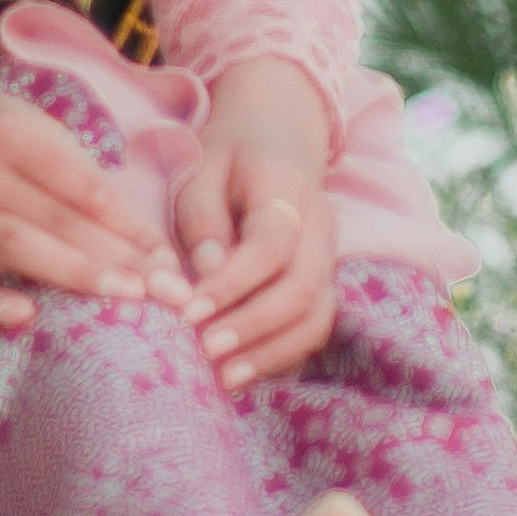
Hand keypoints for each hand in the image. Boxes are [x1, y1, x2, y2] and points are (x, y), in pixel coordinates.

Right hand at [0, 23, 187, 336]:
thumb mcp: (14, 124)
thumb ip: (67, 170)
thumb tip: (137, 234)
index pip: (75, 178)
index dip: (126, 219)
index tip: (168, 255)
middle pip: (50, 214)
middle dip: (116, 255)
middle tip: (169, 292)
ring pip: (9, 244)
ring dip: (73, 273)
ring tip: (128, 299)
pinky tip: (26, 318)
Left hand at [169, 62, 342, 394]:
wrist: (276, 136)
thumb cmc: (227, 156)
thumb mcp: (201, 170)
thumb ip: (201, 220)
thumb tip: (202, 277)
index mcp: (288, 188)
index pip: (269, 246)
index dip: (230, 285)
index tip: (187, 312)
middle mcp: (321, 227)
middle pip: (303, 289)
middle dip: (253, 327)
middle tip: (205, 352)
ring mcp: (329, 258)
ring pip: (318, 317)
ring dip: (272, 352)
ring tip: (223, 379)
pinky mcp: (324, 284)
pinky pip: (313, 328)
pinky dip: (280, 355)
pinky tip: (241, 372)